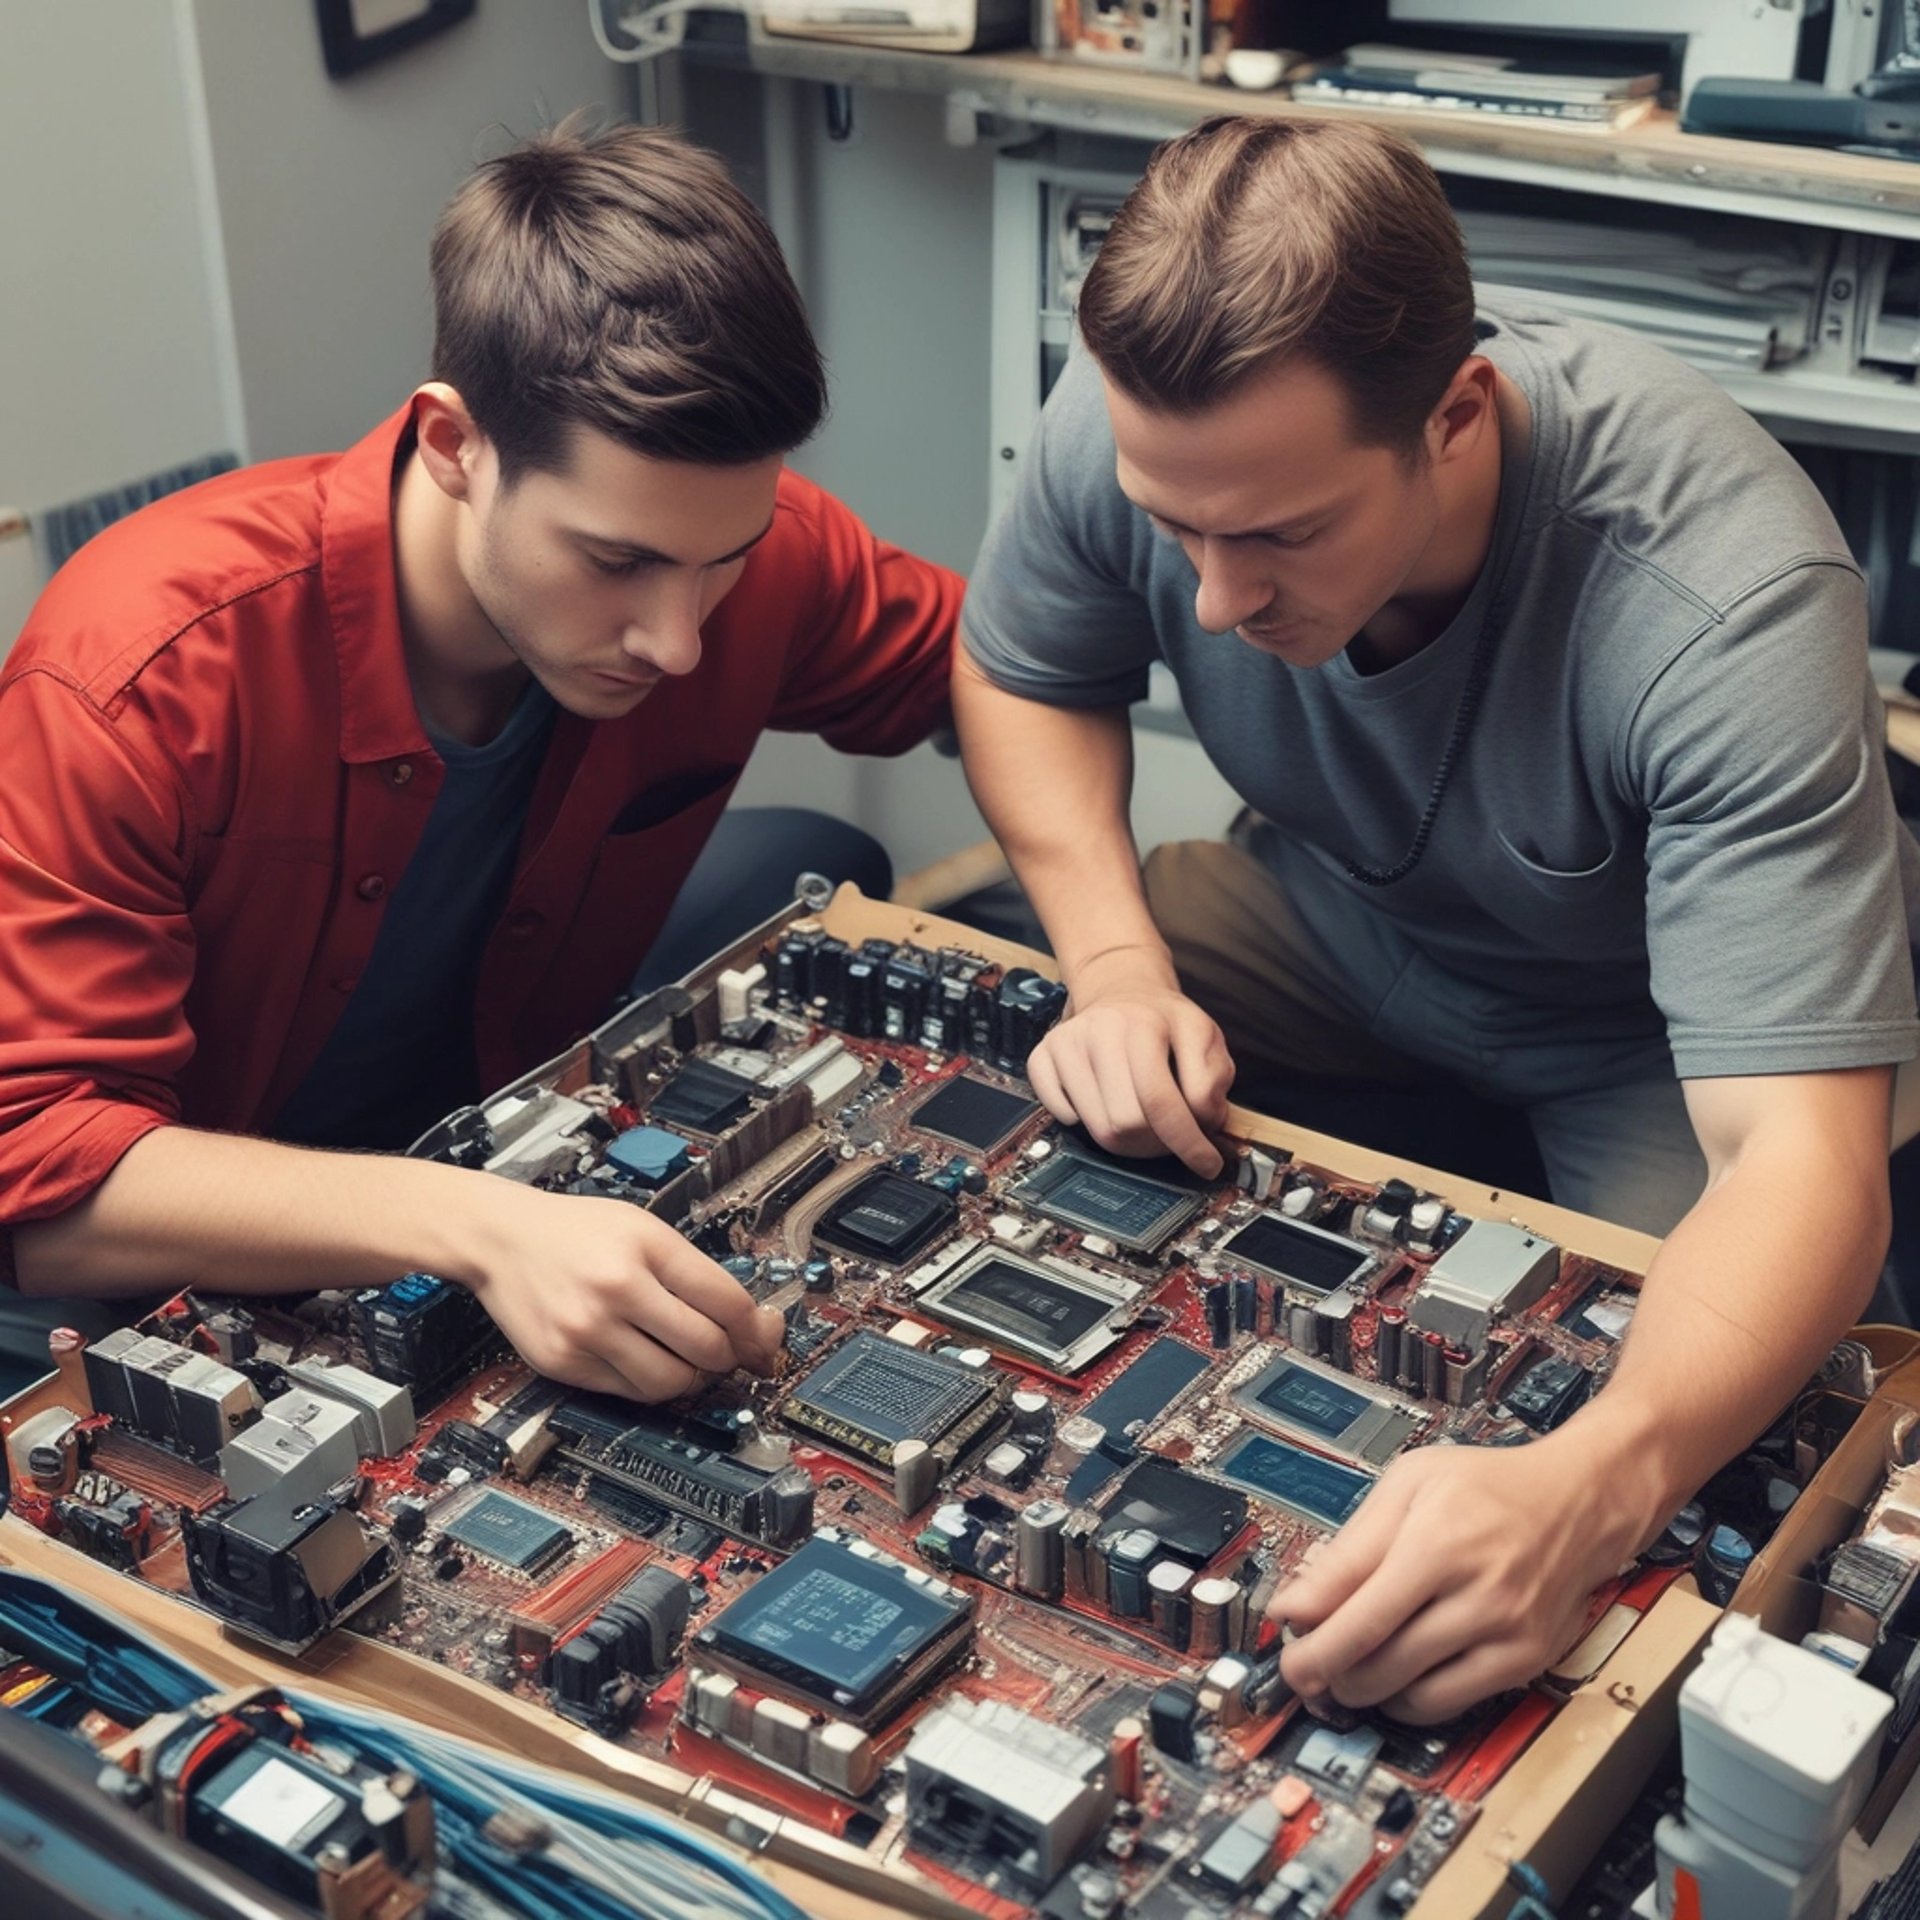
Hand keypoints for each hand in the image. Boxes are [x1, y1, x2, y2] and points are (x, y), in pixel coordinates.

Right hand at [460, 1185, 785, 1401]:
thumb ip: (693, 1271)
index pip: (728, 1302)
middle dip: (728, 1355)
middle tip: (727, 1350)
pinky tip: (647, 1359)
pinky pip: (629, 1391)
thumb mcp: (643, 1228)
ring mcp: (586, 1331)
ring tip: (687, 1358)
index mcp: (646, 1246)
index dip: (756, 1327)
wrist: (500, 1238)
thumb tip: (749, 1323)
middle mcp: (616, 1289)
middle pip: (706, 1347)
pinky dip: (649, 1382)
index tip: (762, 1335)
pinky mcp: (563, 1363)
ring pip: (671, 1382)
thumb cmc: (577, 1230)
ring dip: (692, 1377)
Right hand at [1028, 951, 1234, 1176]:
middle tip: (1170, 1142)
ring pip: (1097, 1128)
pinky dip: (1085, 1124)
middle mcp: (1100, 1030)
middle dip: (1156, 1145)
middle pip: (1126, 1123)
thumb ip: (1213, 1079)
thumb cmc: (1166, 1024)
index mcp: (1145, 1023)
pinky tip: (1105, 1105)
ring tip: (1143, 1125)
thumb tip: (1202, 1122)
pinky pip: (1061, 1115)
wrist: (1123, 992)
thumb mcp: (1206, 1039)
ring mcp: (1067, 1043)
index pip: (1162, 1102)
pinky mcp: (1041, 1056)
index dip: (1189, 1142)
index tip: (1207, 1165)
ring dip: (1127, 1142)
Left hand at [1267, 1424, 1666, 1723]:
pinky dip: (1407, 1699)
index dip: (1310, 1644)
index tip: (1284, 1645)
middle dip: (1327, 1669)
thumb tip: (1297, 1606)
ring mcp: (1507, 1636)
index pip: (1358, 1619)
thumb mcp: (1407, 1487)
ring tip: (1345, 1664)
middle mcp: (1478, 1597)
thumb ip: (1350, 1549)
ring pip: (1408, 1692)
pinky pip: (1448, 1704)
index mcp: (1439, 1545)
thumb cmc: (1485, 1487)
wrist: (1576, 1500)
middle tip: (1306, 1659)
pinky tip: (1392, 1673)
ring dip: (1362, 1687)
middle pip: (1378, 1663)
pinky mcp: (1525, 1662)